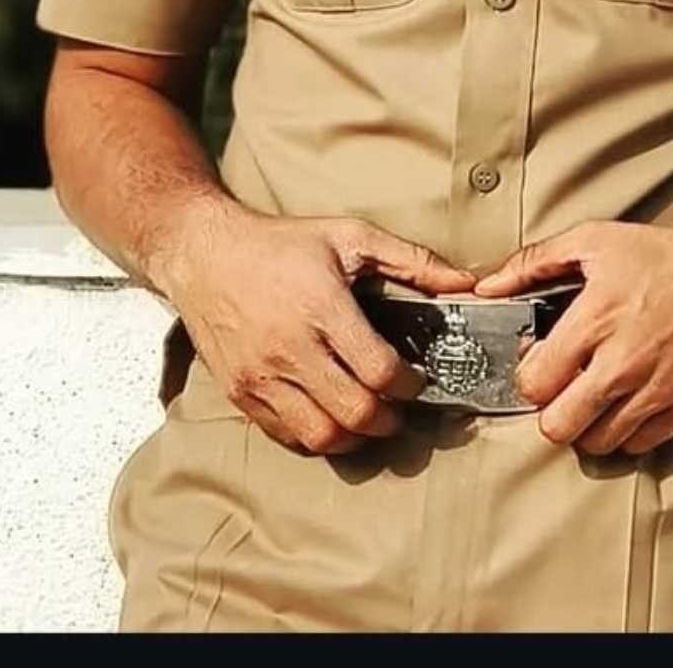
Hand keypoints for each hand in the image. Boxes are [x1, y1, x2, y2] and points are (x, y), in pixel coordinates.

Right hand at [164, 206, 476, 456]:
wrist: (204, 254)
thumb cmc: (282, 244)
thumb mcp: (349, 235)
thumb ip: (411, 260)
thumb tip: (467, 282)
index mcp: (321, 307)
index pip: (379, 371)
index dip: (409, 386)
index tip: (416, 380)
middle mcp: (290, 347)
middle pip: (355, 413)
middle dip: (388, 419)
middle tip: (397, 407)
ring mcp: (261, 376)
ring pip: (321, 436)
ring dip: (354, 436)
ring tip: (366, 417)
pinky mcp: (241, 394)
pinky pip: (286, 436)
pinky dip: (315, 437)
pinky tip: (328, 415)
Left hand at [473, 221, 672, 455]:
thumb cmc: (662, 257)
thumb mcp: (593, 241)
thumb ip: (534, 263)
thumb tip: (490, 286)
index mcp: (593, 320)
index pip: (536, 383)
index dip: (528, 378)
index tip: (538, 367)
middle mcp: (621, 363)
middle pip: (560, 426)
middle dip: (552, 411)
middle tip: (561, 392)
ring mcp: (654, 390)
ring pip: (598, 443)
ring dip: (589, 426)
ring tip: (593, 399)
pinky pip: (639, 445)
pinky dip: (626, 433)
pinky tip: (625, 406)